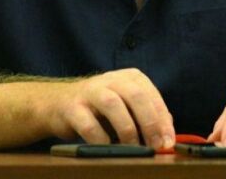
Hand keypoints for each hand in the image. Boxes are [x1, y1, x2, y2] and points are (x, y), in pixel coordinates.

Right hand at [53, 68, 174, 148]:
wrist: (57, 103)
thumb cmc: (99, 108)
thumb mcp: (126, 106)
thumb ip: (147, 115)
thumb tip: (168, 133)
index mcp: (130, 78)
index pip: (152, 95)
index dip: (163, 119)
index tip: (168, 141)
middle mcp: (111, 80)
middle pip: (136, 95)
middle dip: (149, 122)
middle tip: (155, 145)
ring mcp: (90, 92)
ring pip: (113, 104)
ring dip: (127, 129)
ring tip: (133, 147)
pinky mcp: (72, 107)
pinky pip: (89, 124)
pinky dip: (101, 139)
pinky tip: (107, 147)